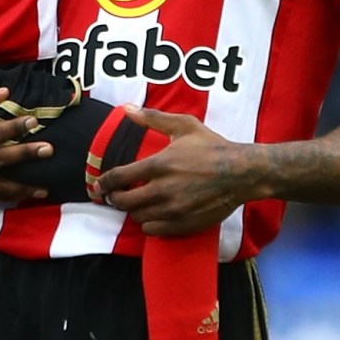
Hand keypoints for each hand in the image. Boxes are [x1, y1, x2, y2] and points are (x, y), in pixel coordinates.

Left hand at [94, 106, 253, 235]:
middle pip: (124, 202)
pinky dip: (148, 224)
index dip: (104, 183)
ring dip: (132, 211)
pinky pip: (154, 231)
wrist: (241, 173)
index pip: (120, 178)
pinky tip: (151, 215)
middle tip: (114, 195)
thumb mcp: (184, 125)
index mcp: (159, 165)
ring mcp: (174, 210)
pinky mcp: (184, 225)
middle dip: (114, 199)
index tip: (98, 186)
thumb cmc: (212, 146)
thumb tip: (126, 108)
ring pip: (138, 218)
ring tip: (135, 203)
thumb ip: (152, 118)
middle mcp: (163, 190)